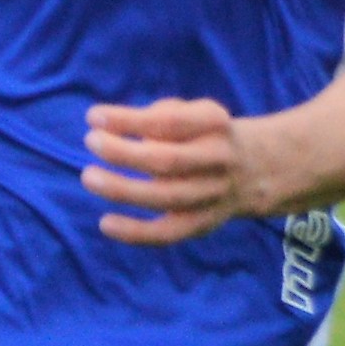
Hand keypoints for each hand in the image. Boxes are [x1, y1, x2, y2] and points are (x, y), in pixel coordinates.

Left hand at [83, 96, 272, 244]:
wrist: (256, 169)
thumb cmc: (205, 135)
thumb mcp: (193, 112)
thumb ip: (160, 116)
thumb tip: (112, 129)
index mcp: (215, 124)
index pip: (169, 122)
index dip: (128, 120)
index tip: (93, 117)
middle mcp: (219, 159)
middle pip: (166, 161)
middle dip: (122, 153)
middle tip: (91, 142)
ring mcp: (213, 195)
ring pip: (164, 198)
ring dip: (122, 189)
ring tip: (89, 176)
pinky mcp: (204, 223)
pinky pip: (168, 233)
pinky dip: (135, 233)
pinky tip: (105, 223)